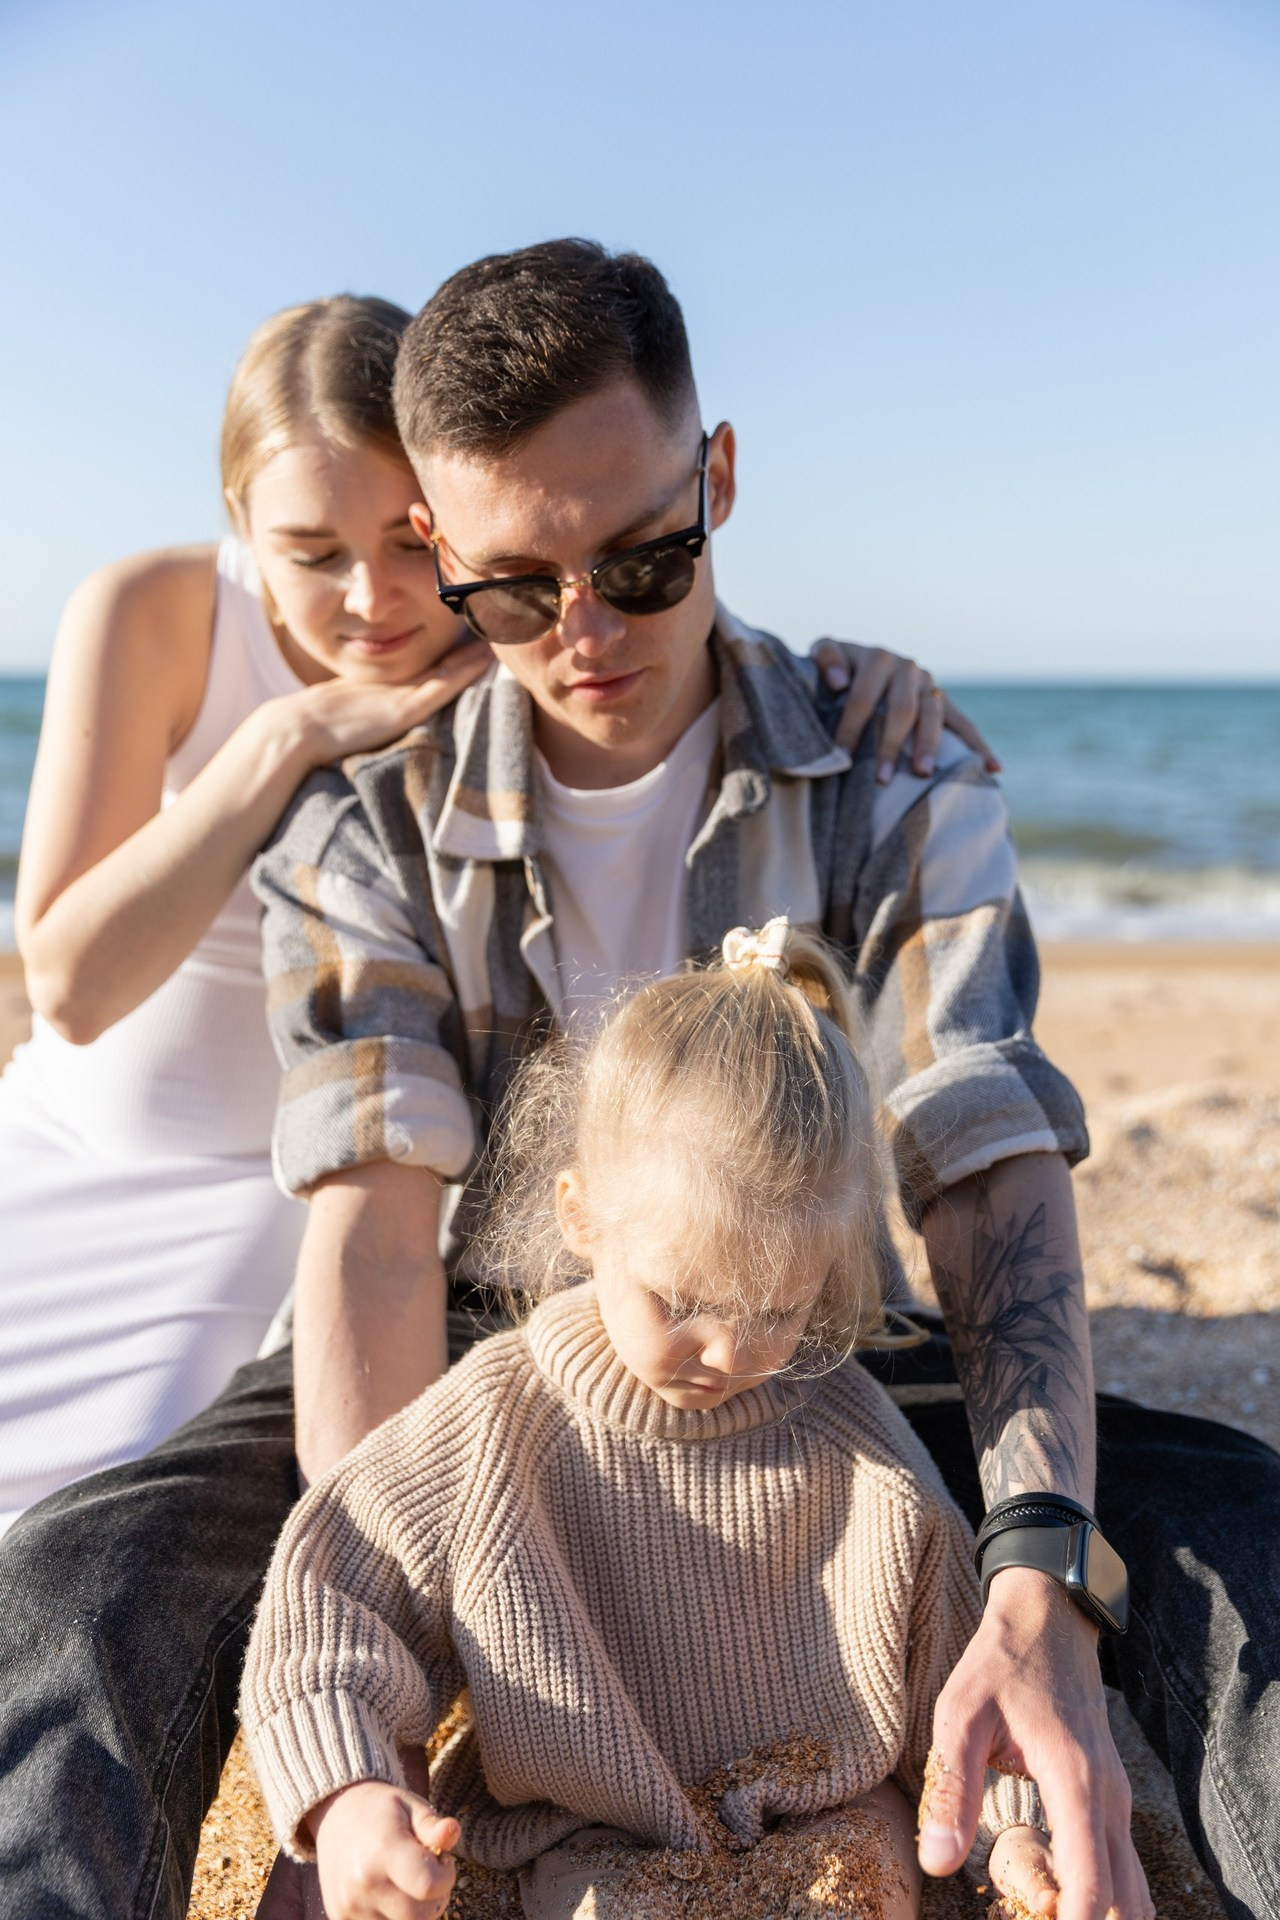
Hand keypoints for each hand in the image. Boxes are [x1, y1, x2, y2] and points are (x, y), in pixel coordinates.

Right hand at [288, 638, 490, 768]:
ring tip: (502, 635)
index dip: (457, 653)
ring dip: (476, 655)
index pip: (433, 667)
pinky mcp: (406, 709)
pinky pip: (444, 686)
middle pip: (446, 662)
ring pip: (451, 670)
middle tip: (498, 624)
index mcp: (391, 686)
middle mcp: (401, 685)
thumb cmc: (319, 727)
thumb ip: (371, 709)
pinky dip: (466, 671)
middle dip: (471, 645)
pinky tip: (486, 659)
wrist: (300, 728)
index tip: (480, 637)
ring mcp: (405, 695)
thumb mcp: (351, 710)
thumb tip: (372, 716)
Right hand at [311, 1779, 459, 1919]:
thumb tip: (452, 1832)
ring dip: (414, 1912)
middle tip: (428, 1873)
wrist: (336, 1815)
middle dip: (434, 1899)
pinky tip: (391, 1894)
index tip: (443, 1860)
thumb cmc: (381, 1810)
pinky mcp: (340, 1918)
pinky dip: (393, 1917)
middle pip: (419, 1917)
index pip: (428, 1885)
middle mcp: (362, 1884)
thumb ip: (432, 1825)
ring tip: (407, 1882)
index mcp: (382, 1850)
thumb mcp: (410, 1806)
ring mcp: (348, 1906)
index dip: (447, 1877)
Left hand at [809, 639, 1000, 780]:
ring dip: (928, 746)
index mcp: (877, 658)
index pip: (862, 698)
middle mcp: (907, 668)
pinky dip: (980, 745)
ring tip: (922, 773)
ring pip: (933, 715)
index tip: (841, 759)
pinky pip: (963, 723)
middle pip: (901, 710)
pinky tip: (994, 768)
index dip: (850, 728)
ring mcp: (928, 685)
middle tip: (881, 778)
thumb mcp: (823, 653)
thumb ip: (826, 659)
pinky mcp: (941, 700)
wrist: (854, 663)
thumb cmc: (833, 668)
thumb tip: (840, 682)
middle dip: (890, 745)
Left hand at [918, 1569, 1152, 1919]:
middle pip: (1122, 1898)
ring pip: (1130, 1885)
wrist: (1049, 1615)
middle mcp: (1108, 1795)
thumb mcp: (961, 1714)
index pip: (1091, 1883)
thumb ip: (951, 1790)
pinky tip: (1064, 1903)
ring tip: (1046, 1915)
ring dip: (1099, 1912)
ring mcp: (1118, 1795)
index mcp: (1073, 1779)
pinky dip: (1103, 1892)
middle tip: (1034, 1919)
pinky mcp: (1113, 1793)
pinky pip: (1120, 1861)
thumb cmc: (1000, 1662)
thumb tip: (937, 1863)